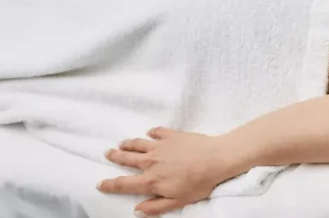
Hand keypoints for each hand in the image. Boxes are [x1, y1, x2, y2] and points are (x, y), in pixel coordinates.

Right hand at [98, 127, 241, 216]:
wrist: (216, 158)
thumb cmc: (199, 183)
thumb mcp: (177, 201)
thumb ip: (155, 207)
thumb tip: (137, 210)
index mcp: (151, 180)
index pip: (124, 184)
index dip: (110, 185)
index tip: (100, 183)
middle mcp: (151, 162)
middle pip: (127, 159)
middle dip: (115, 156)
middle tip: (108, 153)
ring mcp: (161, 146)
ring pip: (138, 143)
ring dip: (128, 143)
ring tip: (122, 143)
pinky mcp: (172, 135)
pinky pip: (157, 131)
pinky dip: (152, 132)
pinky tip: (151, 133)